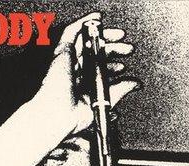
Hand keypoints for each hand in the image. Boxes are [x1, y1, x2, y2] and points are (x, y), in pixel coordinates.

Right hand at [35, 12, 139, 134]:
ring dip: (103, 35)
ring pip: (85, 42)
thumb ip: (120, 89)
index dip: (111, 65)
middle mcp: (73, 73)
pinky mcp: (61, 53)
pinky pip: (71, 32)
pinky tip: (97, 19)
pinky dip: (83, 23)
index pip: (98, 70)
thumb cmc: (73, 116)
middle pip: (94, 54)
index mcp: (81, 86)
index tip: (124, 66)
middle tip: (127, 49)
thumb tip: (135, 83)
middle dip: (112, 49)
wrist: (58, 115)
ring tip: (120, 35)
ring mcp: (67, 62)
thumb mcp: (104, 101)